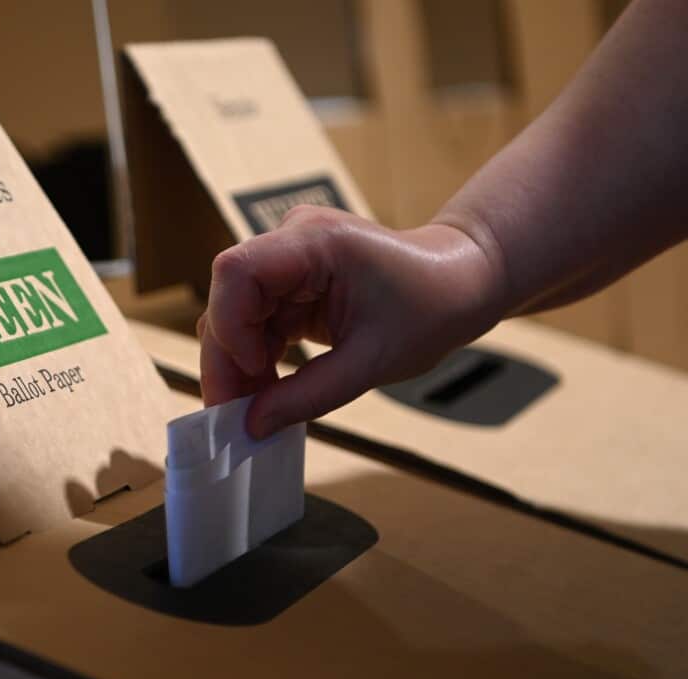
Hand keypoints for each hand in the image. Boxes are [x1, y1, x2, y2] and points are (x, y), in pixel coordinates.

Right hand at [198, 206, 506, 437]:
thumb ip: (309, 396)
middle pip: (229, 298)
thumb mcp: (373, 362)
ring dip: (239, 364)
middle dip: (227, 359)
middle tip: (232, 417)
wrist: (460, 283)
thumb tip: (251, 427)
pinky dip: (257, 359)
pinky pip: (255, 321)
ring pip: (235, 314)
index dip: (230, 324)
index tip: (253, 372)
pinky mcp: (290, 283)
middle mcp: (291, 241)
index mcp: (315, 242)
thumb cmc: (431, 309)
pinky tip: (268, 393)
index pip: (237, 270)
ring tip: (254, 411)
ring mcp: (288, 261)